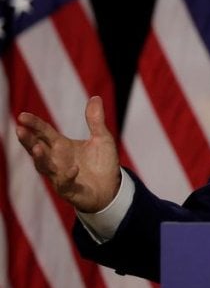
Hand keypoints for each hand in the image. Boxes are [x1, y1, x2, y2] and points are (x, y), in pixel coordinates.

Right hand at [16, 96, 120, 213]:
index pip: (44, 132)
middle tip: (20, 130)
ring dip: (40, 158)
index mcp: (61, 146)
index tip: (22, 116)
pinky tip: (73, 169)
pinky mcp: (70, 190)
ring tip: (37, 148)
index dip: (34, 124)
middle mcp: (56, 160)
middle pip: (37, 149)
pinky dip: (67, 176)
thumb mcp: (102, 138)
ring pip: (44, 167)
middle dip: (28, 140)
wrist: (111, 188)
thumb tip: (95, 97)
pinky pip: (65, 184)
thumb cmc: (102, 163)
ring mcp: (60, 176)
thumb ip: (95, 120)